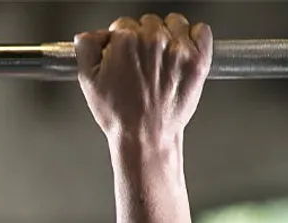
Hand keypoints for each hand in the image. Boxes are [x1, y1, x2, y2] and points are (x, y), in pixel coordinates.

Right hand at [75, 13, 211, 147]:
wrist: (145, 136)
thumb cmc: (119, 115)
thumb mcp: (88, 82)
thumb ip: (86, 49)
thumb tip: (88, 35)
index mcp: (125, 42)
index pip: (122, 25)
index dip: (119, 40)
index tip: (122, 53)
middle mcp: (153, 40)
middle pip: (148, 22)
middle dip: (142, 37)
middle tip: (140, 60)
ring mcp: (178, 49)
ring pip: (174, 22)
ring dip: (168, 33)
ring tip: (161, 56)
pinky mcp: (198, 58)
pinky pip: (201, 30)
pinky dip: (194, 36)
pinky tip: (182, 51)